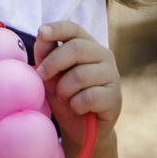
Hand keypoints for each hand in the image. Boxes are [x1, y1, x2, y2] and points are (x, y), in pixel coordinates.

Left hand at [34, 21, 120, 157]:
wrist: (81, 129)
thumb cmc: (64, 95)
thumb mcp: (51, 74)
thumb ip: (46, 55)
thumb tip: (42, 36)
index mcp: (87, 44)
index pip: (73, 28)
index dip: (57, 28)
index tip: (41, 32)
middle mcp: (103, 55)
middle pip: (76, 48)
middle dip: (53, 62)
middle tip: (41, 76)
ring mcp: (112, 75)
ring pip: (81, 75)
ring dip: (64, 89)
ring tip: (63, 97)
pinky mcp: (115, 97)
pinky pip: (88, 97)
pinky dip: (75, 104)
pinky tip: (77, 108)